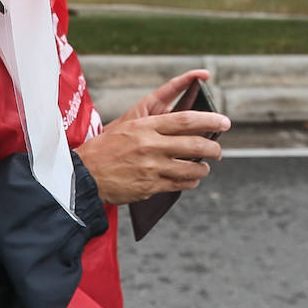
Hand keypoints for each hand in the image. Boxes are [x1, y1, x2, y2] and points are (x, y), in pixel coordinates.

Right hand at [75, 69, 230, 203]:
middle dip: (213, 148)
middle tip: (218, 151)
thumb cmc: (104, 148)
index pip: (186, 120)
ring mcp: (151, 168)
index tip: (224, 122)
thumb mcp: (126, 127)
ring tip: (204, 167)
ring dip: (203, 168)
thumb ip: (154, 126)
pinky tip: (191, 179)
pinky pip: (179, 185)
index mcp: (145, 126)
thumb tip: (182, 127)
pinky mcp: (150, 186)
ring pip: (191, 168)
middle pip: (194, 145)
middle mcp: (151, 146)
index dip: (209, 120)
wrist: (83, 174)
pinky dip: (190, 182)